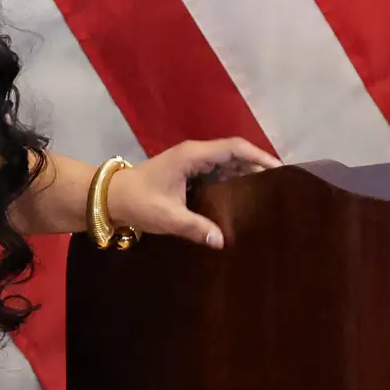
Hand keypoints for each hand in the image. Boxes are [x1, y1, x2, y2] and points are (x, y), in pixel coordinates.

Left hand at [103, 138, 278, 250]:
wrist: (110, 198)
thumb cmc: (137, 202)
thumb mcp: (167, 216)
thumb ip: (195, 227)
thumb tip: (222, 241)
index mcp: (193, 155)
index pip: (234, 148)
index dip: (259, 156)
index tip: (280, 169)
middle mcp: (195, 154)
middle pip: (235, 154)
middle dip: (257, 167)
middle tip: (280, 186)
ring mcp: (191, 163)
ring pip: (226, 164)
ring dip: (245, 175)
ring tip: (267, 193)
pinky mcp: (187, 174)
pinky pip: (216, 174)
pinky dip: (231, 183)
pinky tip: (242, 199)